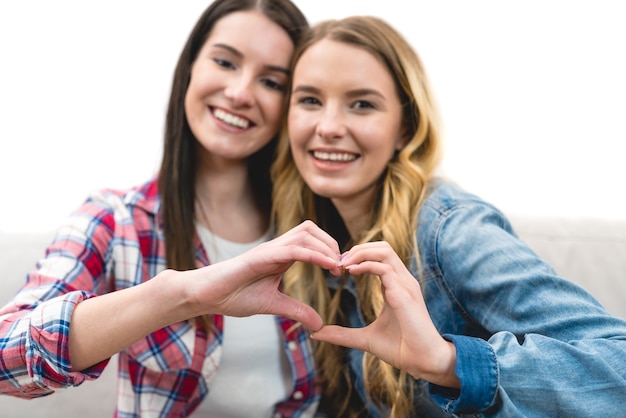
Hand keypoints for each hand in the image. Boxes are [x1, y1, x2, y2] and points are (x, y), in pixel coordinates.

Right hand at [183, 220, 340, 330]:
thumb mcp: (273, 305)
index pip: (311, 240)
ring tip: (337, 266)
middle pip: (310, 229)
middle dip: (331, 243)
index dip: (329, 250)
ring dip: (325, 246)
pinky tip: (328, 265)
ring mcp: (268, 249)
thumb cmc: (234, 295)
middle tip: (342, 267)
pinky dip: (314, 254)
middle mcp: (276, 247)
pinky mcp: (260, 257)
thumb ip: (296, 310)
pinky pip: (293, 249)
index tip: (342, 270)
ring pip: (304, 233)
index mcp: (280, 255)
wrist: (206, 296)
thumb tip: (319, 324)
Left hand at [310, 241, 459, 387]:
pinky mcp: (405, 293)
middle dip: (358, 249)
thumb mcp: (364, 339)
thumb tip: (316, 334)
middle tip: (338, 262)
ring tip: (343, 264)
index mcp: (396, 286)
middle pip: (382, 247)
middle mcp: (402, 280)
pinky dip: (366, 265)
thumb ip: (342, 334)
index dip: (357, 256)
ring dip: (360, 253)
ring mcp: (405, 284)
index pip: (379, 256)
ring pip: (384, 251)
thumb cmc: (401, 349)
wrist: (423, 362)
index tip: (338, 267)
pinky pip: (385, 268)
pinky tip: (351, 272)